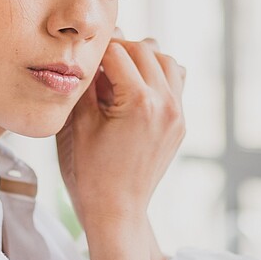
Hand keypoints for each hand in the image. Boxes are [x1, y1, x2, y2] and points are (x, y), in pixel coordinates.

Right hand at [56, 33, 186, 233]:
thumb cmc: (92, 172)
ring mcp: (177, 114)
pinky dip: (159, 76)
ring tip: (119, 72)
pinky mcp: (180, 123)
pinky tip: (136, 87)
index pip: (117, 52)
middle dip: (119, 49)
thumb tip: (91, 54)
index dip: (96, 51)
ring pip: (166, 61)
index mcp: (139, 102)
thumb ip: (87, 83)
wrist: (117, 210)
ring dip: (143, 58)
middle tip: (98, 63)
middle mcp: (165, 104)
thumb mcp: (80, 124)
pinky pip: (176, 83)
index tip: (84, 56)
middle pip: (144, 50)